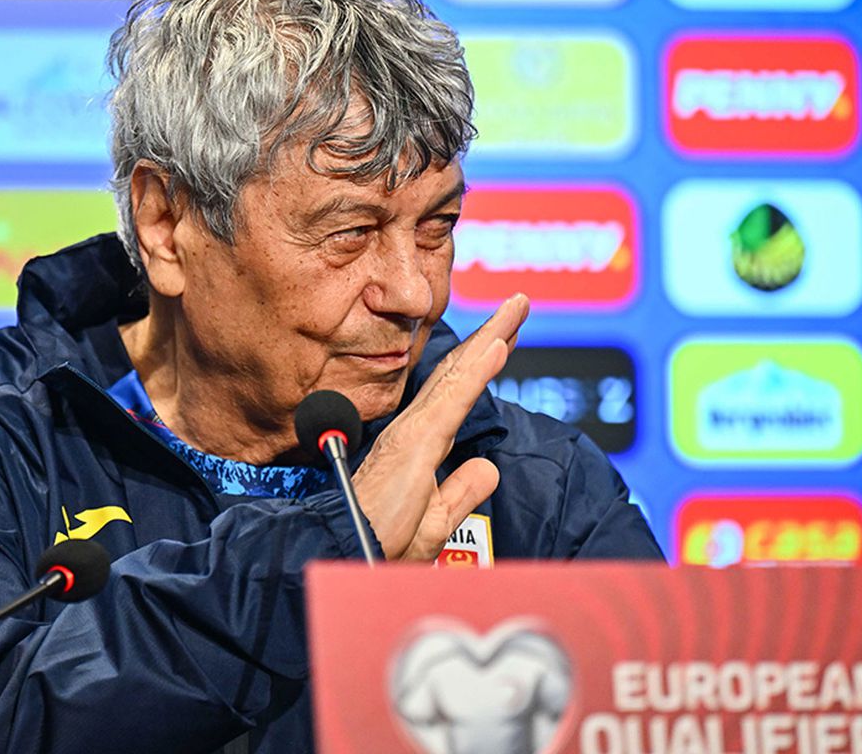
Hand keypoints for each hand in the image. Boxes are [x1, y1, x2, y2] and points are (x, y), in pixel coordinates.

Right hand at [352, 293, 528, 559]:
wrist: (343, 557)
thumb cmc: (378, 544)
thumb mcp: (434, 521)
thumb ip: (460, 493)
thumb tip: (487, 469)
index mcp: (419, 443)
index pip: (457, 394)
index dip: (483, 363)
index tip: (508, 337)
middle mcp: (415, 429)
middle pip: (460, 374)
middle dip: (492, 336)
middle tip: (518, 305)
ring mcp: (415, 432)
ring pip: (460, 376)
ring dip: (492, 339)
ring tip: (516, 309)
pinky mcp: (416, 443)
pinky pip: (454, 399)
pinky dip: (478, 370)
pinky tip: (498, 345)